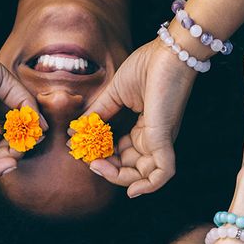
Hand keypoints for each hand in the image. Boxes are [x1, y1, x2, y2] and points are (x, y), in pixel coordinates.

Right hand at [81, 39, 197, 197]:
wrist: (168, 53)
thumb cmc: (146, 67)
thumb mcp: (114, 93)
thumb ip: (97, 113)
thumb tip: (76, 131)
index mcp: (145, 128)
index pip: (123, 153)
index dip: (103, 157)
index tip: (83, 151)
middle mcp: (155, 137)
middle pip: (132, 167)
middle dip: (108, 171)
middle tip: (89, 162)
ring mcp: (161, 139)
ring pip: (144, 175)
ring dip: (119, 177)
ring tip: (97, 166)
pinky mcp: (165, 139)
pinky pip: (163, 173)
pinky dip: (148, 186)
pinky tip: (131, 190)